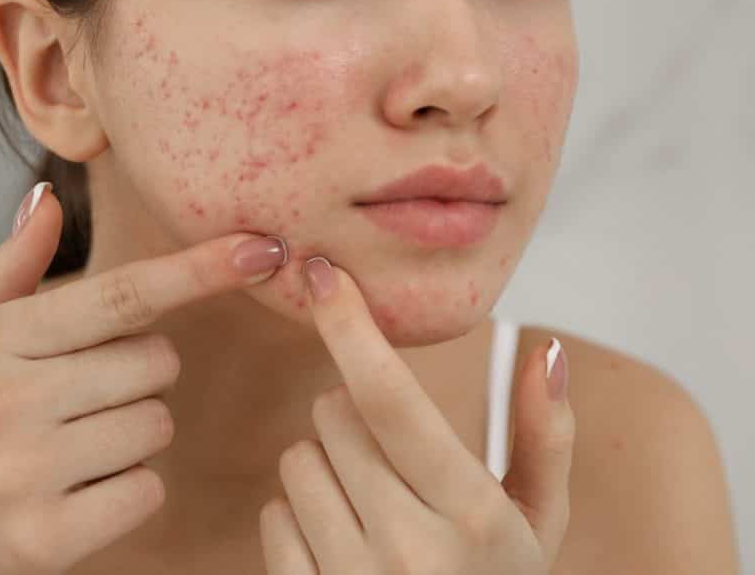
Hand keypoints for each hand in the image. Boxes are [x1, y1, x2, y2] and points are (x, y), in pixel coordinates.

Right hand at [0, 183, 288, 574]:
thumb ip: (14, 267)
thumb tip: (47, 196)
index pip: (120, 295)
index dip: (197, 269)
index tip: (261, 247)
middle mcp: (9, 400)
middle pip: (157, 362)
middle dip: (143, 373)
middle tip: (88, 394)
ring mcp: (25, 472)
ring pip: (157, 426)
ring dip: (135, 433)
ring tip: (75, 446)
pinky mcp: (45, 538)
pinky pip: (148, 491)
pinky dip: (129, 491)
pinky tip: (79, 493)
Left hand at [257, 256, 573, 573]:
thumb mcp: (538, 522)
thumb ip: (545, 436)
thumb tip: (547, 349)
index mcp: (470, 514)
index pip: (390, 399)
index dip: (350, 327)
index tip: (320, 274)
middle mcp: (408, 549)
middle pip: (333, 415)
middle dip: (353, 414)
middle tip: (391, 455)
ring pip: (298, 460)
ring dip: (326, 463)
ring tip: (371, 503)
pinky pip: (274, 516)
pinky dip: (299, 514)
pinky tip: (342, 540)